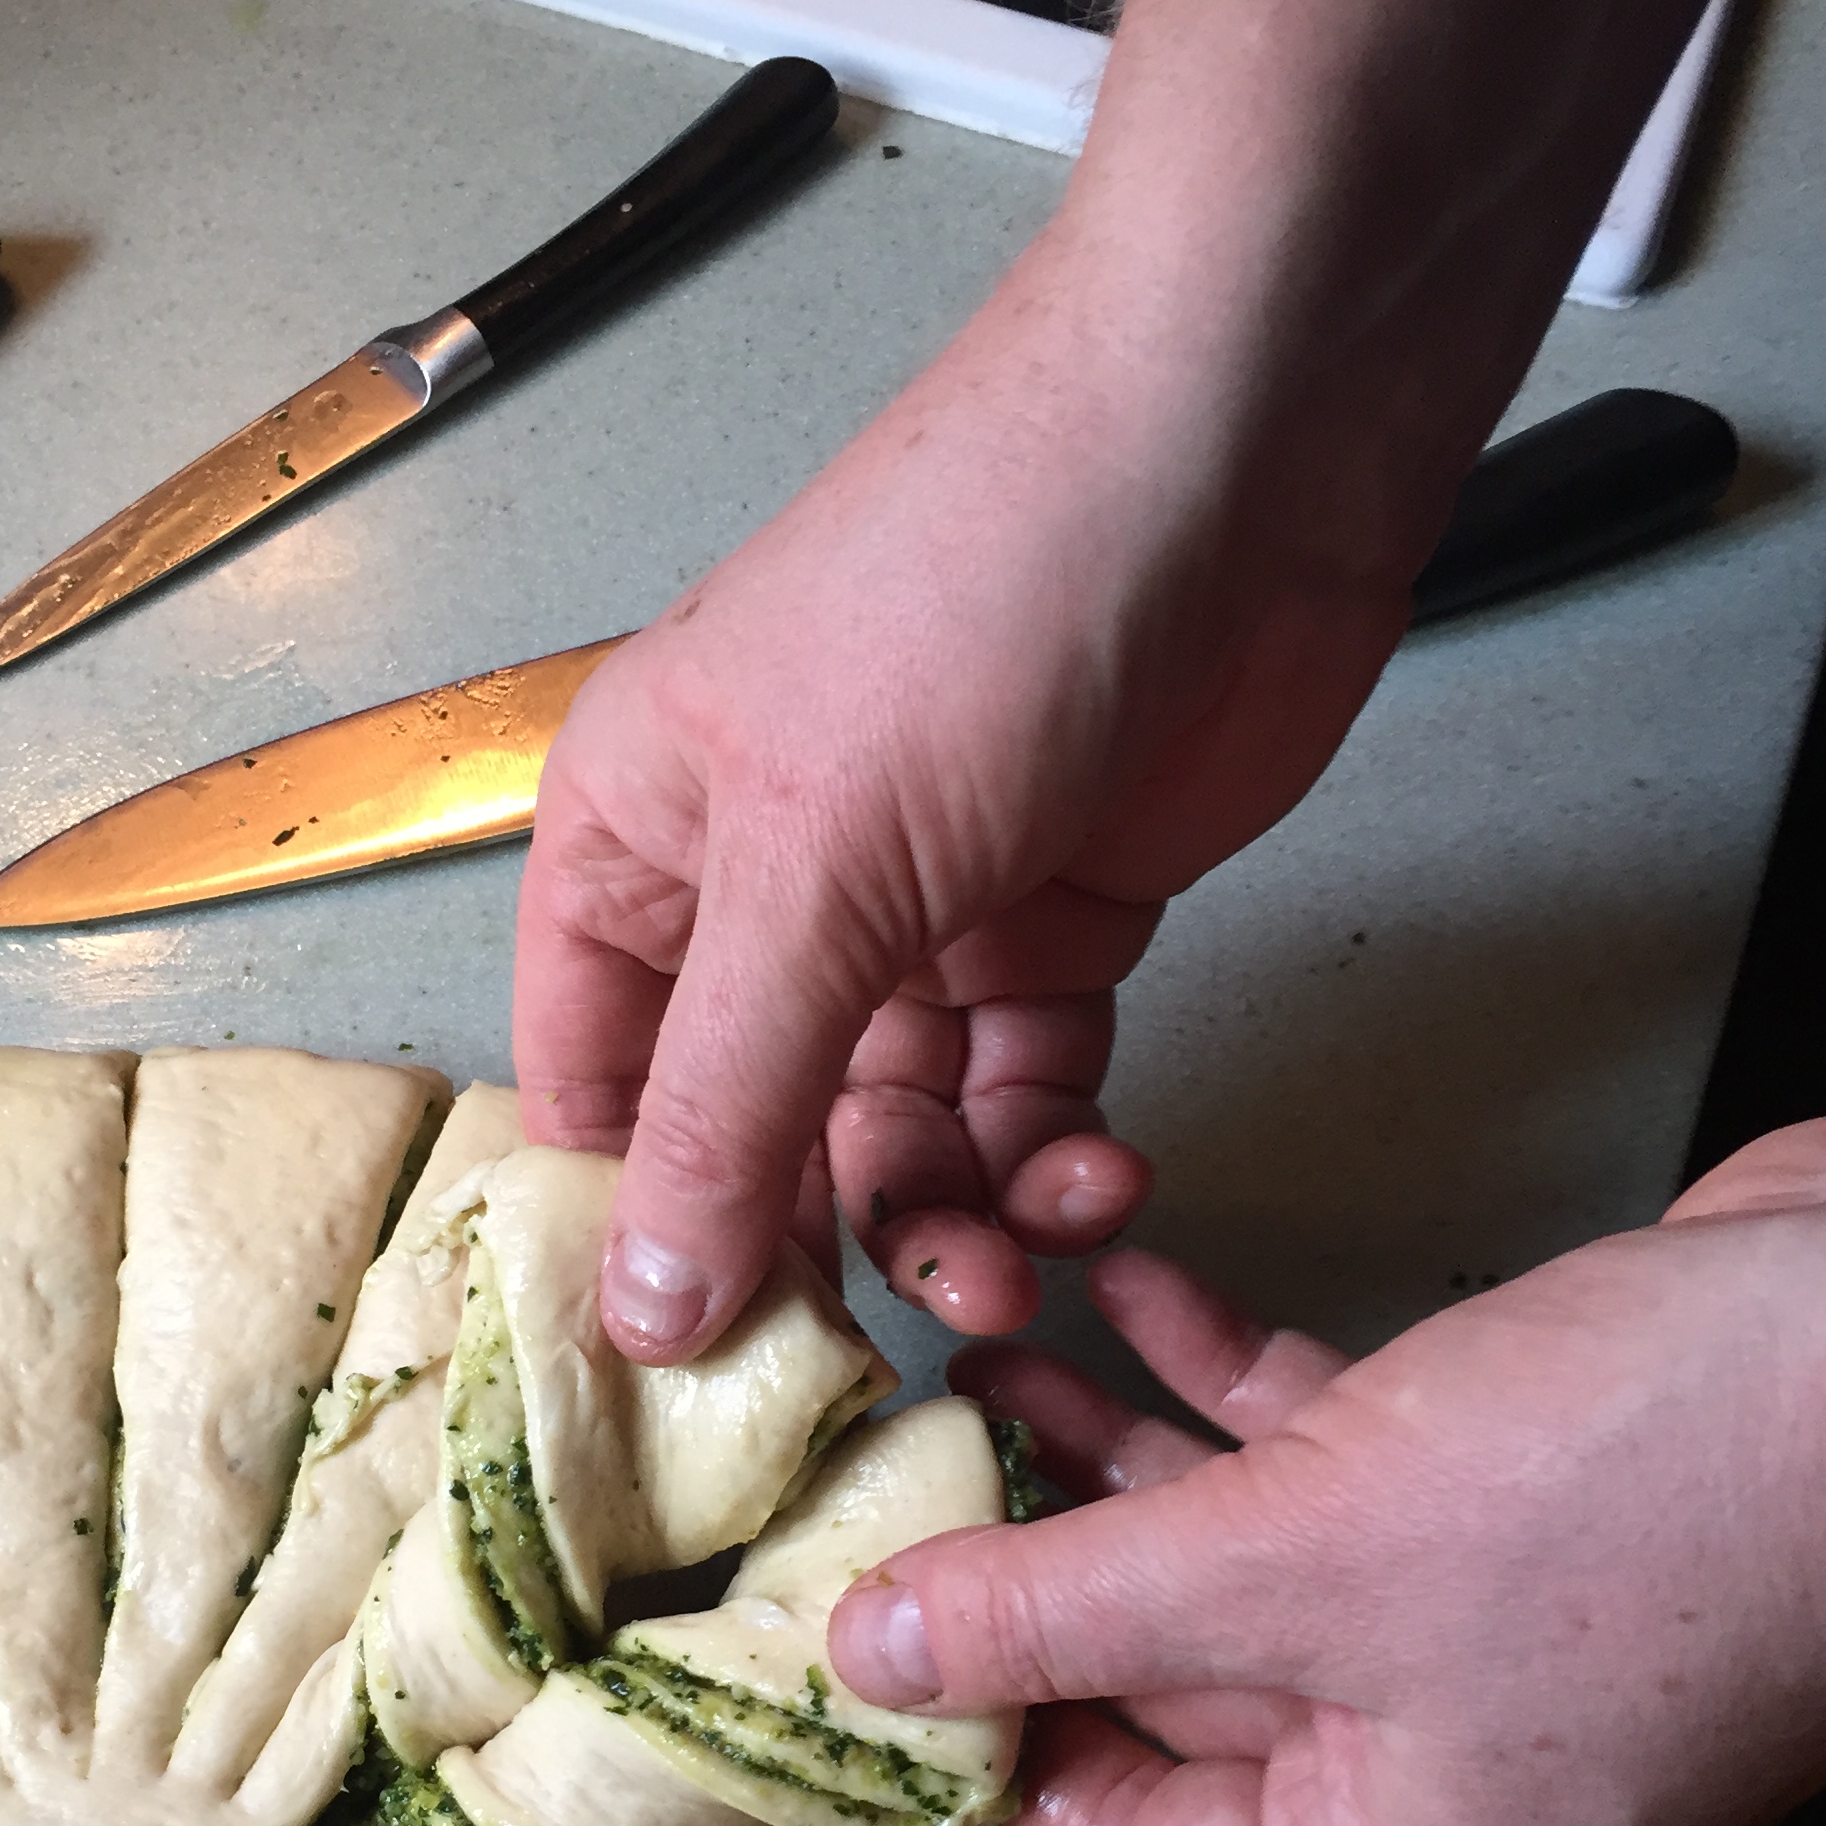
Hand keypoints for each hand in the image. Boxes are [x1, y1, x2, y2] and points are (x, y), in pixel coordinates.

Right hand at [514, 216, 1418, 1357]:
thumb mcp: (813, 876)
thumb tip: (638, 1312)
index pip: (592, 1091)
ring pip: (907, 1130)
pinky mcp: (1053, 921)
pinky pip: (1027, 1087)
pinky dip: (1059, 1148)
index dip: (640, 1233)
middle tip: (927, 1333)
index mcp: (634, 849)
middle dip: (842, 1239)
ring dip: (970, 1212)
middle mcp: (759, 893)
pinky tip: (1106, 1175)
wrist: (1232, 453)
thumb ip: (726, 1107)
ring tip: (1042, 1251)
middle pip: (761, 1138)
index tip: (709, 1372)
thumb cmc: (969, 599)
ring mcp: (913, 909)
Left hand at [827, 1116, 1825, 1825]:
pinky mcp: (1519, 1505)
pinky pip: (1326, 1465)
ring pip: (1242, 1562)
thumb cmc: (1631, 1492)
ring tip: (974, 1340)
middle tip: (899, 1454)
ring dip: (1112, 1451)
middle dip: (1039, 1562)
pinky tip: (1115, 1281)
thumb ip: (1064, 1609)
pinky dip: (1224, 1383)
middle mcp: (1447, 1790)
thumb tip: (859, 1659)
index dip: (988, 1735)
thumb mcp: (1295, 1560)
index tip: (863, 1621)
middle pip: (1176, 1695)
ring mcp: (1489, 1647)